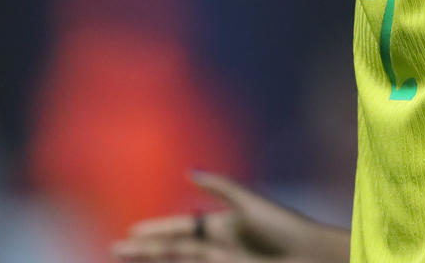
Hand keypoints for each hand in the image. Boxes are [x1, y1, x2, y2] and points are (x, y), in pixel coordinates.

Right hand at [113, 172, 345, 262]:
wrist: (309, 255)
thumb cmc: (285, 228)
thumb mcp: (250, 202)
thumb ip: (219, 186)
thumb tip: (187, 172)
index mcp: (220, 226)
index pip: (179, 229)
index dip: (155, 230)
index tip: (130, 232)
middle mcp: (215, 246)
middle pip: (172, 248)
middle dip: (144, 250)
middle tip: (115, 250)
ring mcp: (219, 260)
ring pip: (179, 260)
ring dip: (153, 260)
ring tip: (125, 257)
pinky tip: (161, 262)